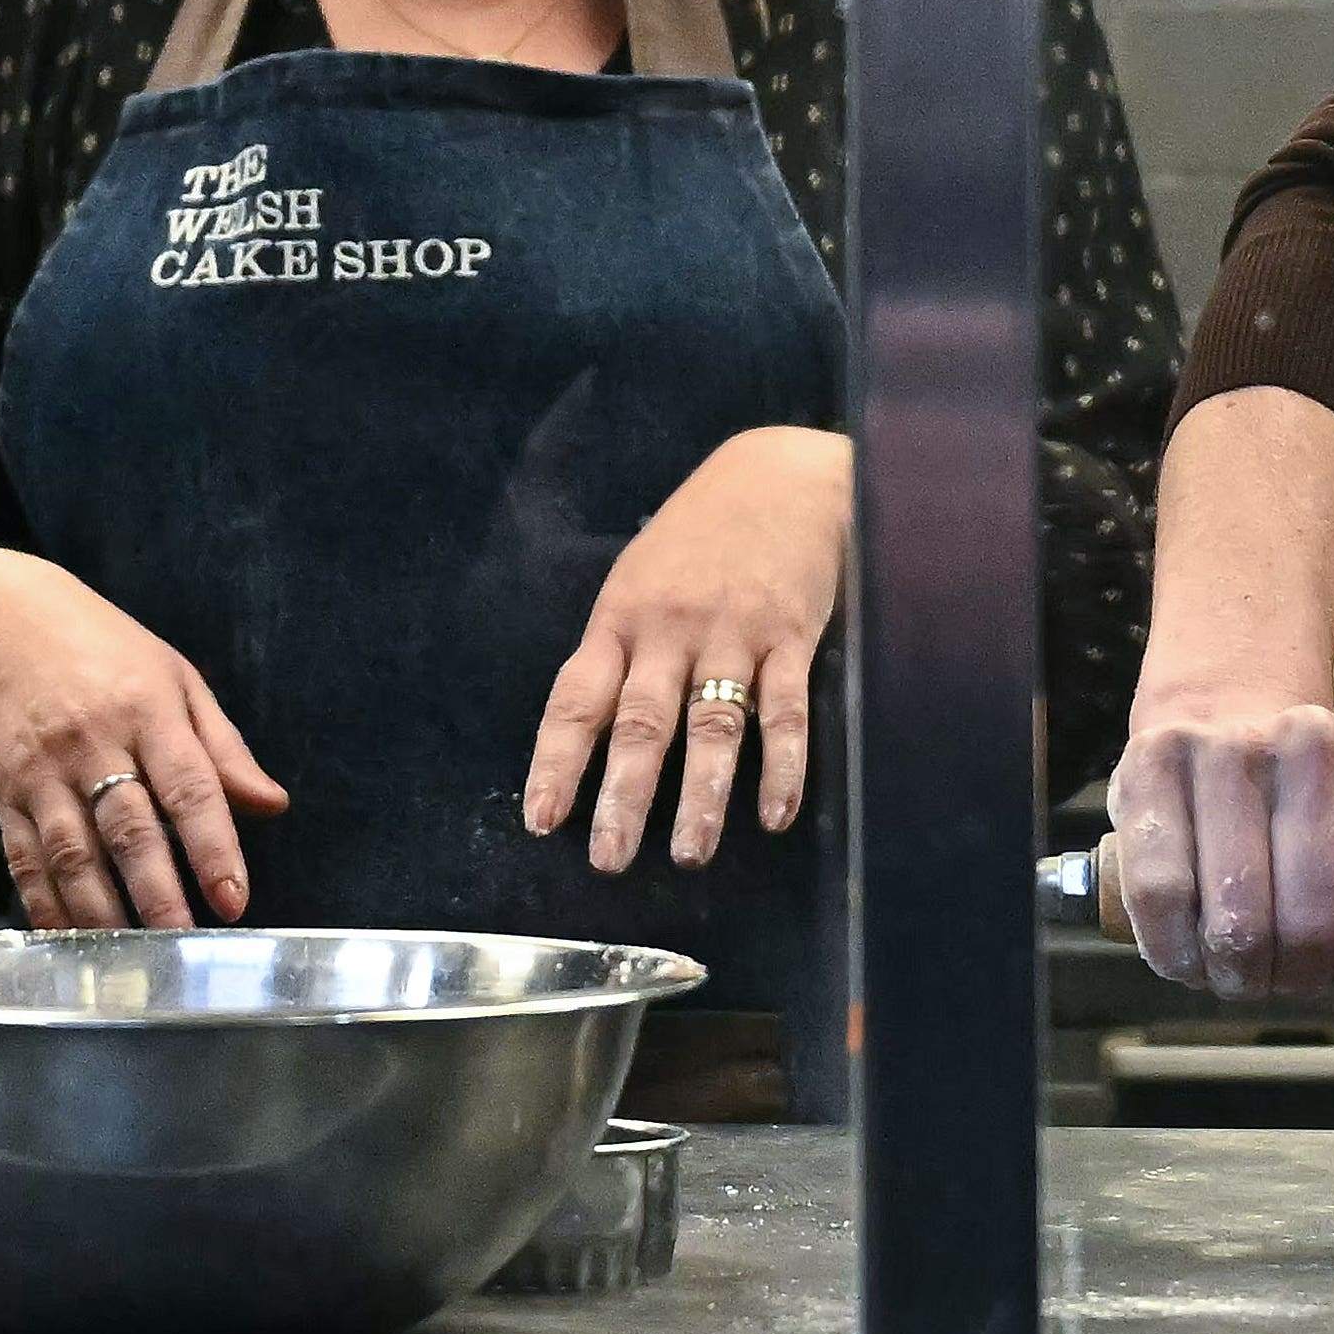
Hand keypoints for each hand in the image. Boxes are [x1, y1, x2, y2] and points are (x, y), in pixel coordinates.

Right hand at [0, 545, 290, 933]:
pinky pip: (24, 858)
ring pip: (72, 852)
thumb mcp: (176, 679)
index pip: (188, 787)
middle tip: (184, 943)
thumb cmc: (106, 653)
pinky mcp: (4, 794)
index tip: (234, 899)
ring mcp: (42, 771)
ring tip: (132, 954)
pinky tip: (70, 939)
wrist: (2, 625)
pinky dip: (46, 904)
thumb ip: (223, 748)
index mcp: (147, 711)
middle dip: (157, 892)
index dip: (214, 846)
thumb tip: (272, 805)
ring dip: (102, 910)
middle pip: (128, 828)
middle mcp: (92, 743)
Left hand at [526, 426, 846, 878]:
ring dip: (701, 796)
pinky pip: (784, 710)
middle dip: (624, 796)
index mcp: (621, 618)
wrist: (783, 474)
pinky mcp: (791, 635)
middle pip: (641, 723)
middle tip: (609, 858)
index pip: (578, 700)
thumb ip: (622, 649)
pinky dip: (780, 766)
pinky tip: (773, 813)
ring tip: (690, 853)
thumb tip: (595, 731)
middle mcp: (670, 630)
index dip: (558, 763)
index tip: (542, 820)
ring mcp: (732, 633)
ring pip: (712, 724)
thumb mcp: (641, 578)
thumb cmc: (702, 533)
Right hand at [1105, 692, 1333, 1054]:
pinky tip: (1186, 952)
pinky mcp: (1152, 761)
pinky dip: (1173, 951)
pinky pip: (1160, 894)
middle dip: (1297, 976)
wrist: (1229, 748)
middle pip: (1313, 923)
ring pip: (1236, 918)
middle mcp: (1315, 739)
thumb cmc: (1315, 840)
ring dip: (1234, 972)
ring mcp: (1228, 743)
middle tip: (1284, 970)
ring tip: (1236, 964)